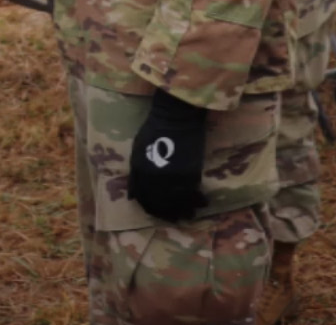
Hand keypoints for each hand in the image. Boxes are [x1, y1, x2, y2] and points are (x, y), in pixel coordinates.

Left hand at [127, 91, 209, 222]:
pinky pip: (193, 194)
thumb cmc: (155, 129)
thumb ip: (136, 173)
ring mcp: (171, 178)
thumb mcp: (138, 151)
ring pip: (177, 204)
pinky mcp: (189, 174)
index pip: (143, 198)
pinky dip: (197, 200)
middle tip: (175, 218)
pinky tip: (202, 202)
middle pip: (160, 205)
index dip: (151, 208)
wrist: (175, 116)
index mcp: (139, 172)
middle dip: (167, 214)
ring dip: (184, 211)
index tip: (158, 212)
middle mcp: (153, 179)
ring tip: (189, 215)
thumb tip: (133, 194)